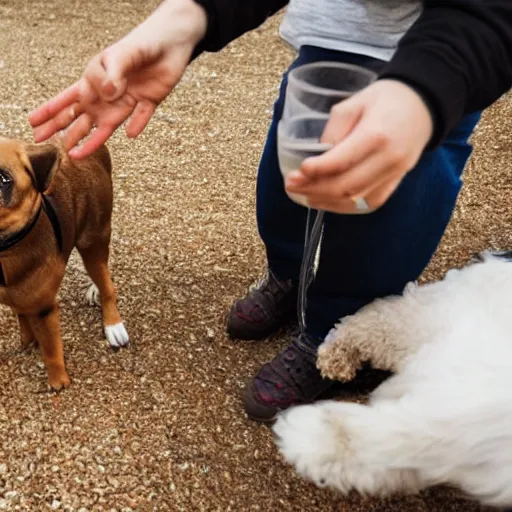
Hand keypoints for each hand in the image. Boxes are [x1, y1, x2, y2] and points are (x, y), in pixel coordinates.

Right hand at [28, 0, 206, 158]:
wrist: (170, 42)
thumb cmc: (140, 43)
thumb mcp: (122, 55)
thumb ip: (113, 74)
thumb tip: (107, 93)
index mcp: (95, 80)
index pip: (68, 98)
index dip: (51, 111)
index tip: (34, 124)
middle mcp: (107, 94)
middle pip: (80, 116)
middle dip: (61, 129)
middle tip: (42, 143)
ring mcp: (126, 101)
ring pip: (105, 125)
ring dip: (90, 140)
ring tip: (73, 155)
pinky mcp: (147, 103)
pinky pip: (140, 118)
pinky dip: (137, 125)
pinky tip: (131, 134)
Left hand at [284, 80, 433, 212]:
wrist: (424, 104)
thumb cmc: (385, 98)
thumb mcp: (353, 103)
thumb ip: (333, 131)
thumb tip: (317, 158)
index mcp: (376, 135)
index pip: (341, 162)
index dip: (316, 171)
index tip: (295, 172)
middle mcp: (388, 159)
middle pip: (346, 187)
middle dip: (314, 189)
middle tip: (292, 186)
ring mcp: (395, 174)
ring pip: (356, 200)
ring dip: (326, 202)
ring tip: (304, 195)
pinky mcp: (397, 182)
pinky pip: (369, 203)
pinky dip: (345, 206)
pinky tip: (327, 201)